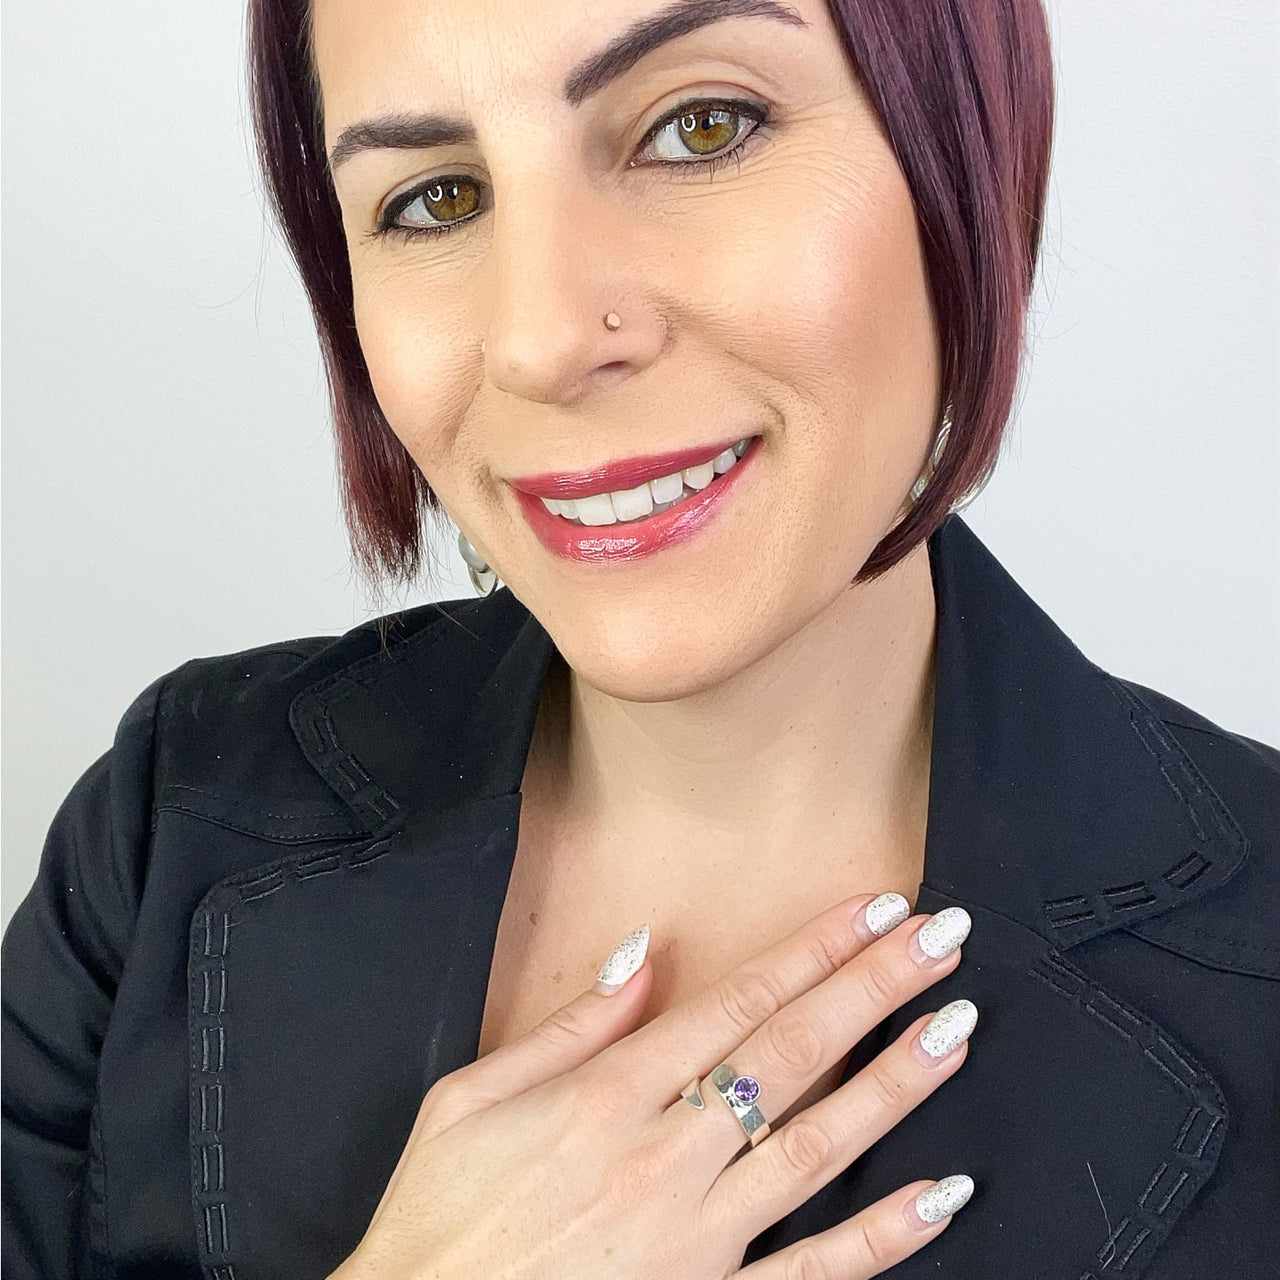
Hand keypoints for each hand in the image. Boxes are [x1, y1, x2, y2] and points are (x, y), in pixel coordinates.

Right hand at [330, 892, 975, 1278]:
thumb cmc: (436, 1220)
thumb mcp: (469, 1099)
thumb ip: (568, 1027)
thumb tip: (641, 957)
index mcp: (604, 1096)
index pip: (736, 1002)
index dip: (812, 950)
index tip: (872, 911)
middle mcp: (662, 1157)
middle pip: (791, 1053)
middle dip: (873, 988)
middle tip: (941, 942)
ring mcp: (694, 1238)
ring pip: (816, 1147)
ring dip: (894, 1085)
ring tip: (954, 1031)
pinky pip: (813, 1273)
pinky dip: (883, 1235)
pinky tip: (940, 1194)